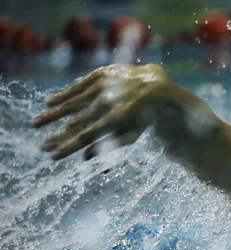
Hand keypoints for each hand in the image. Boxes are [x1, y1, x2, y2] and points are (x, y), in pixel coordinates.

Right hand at [33, 64, 171, 159]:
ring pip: (71, 103)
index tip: (52, 156)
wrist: (157, 86)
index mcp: (116, 120)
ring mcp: (103, 86)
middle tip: (42, 146)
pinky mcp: (100, 74)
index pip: (85, 137)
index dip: (67, 147)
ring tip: (35, 124)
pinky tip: (50, 103)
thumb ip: (110, 144)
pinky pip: (77, 86)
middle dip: (57, 136)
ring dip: (52, 115)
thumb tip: (85, 156)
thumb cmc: (144, 115)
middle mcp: (108, 102)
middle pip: (75, 123)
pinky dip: (63, 95)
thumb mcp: (133, 134)